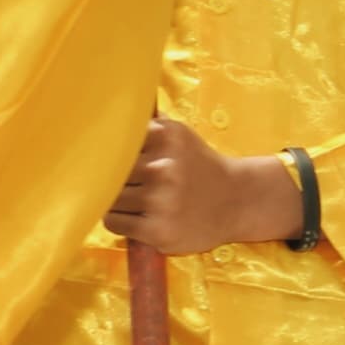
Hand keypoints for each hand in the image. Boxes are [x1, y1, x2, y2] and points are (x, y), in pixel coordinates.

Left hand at [103, 118, 303, 254]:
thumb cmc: (199, 168)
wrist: (239, 202)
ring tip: (141, 202)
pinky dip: (122, 222)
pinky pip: (114, 222)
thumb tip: (106, 115)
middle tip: (135, 184)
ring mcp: (160, 200)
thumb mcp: (180, 137)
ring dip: (119, 202)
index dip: (113, 153)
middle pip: (107, 172)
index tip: (122, 158)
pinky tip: (143, 218)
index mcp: (167, 137)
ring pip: (109, 198)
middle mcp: (164, 167)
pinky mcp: (157, 230)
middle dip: (114, 179)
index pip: (113, 142)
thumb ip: (146, 126)